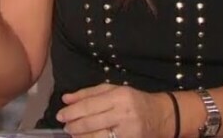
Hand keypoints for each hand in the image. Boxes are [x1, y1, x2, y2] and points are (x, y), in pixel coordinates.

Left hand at [56, 84, 172, 137]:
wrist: (161, 116)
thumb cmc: (134, 101)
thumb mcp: (114, 90)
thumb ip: (89, 93)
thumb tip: (65, 98)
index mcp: (119, 96)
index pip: (89, 105)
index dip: (72, 112)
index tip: (61, 115)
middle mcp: (123, 113)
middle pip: (91, 122)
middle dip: (74, 126)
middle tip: (65, 127)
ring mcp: (127, 131)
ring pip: (97, 137)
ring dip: (81, 137)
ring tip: (74, 134)